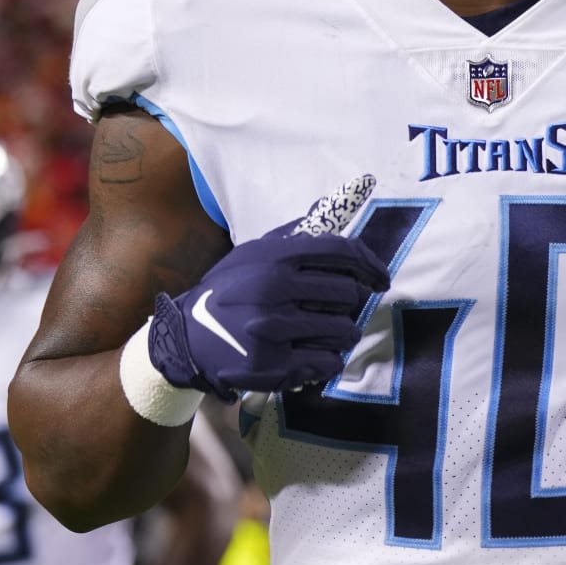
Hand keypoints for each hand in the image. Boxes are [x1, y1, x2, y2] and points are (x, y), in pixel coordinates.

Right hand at [148, 175, 389, 399]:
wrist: (185, 338)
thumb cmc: (228, 291)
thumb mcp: (253, 253)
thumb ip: (296, 233)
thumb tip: (338, 199)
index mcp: (274, 257)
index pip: (340, 252)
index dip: (370, 264)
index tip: (380, 278)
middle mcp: (274, 290)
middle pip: (348, 294)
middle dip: (352, 303)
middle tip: (340, 309)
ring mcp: (273, 330)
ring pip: (344, 330)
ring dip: (343, 333)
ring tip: (327, 333)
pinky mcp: (272, 365)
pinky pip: (328, 362)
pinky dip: (329, 359)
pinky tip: (314, 354)